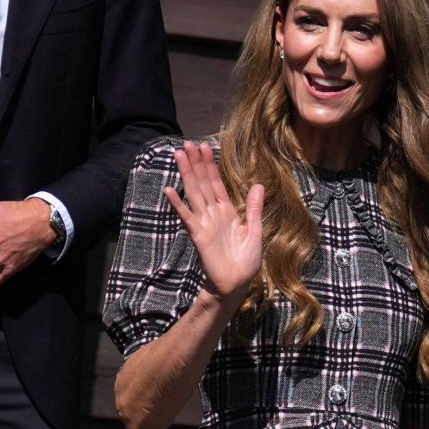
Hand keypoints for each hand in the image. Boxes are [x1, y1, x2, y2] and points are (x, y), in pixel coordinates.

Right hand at [168, 141, 263, 305]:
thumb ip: (253, 209)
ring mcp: (204, 223)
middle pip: (203, 183)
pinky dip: (178, 204)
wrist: (236, 284)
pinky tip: (170, 191)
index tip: (205, 148)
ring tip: (179, 156)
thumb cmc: (245, 262)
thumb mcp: (255, 232)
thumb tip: (257, 185)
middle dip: (196, 164)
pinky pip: (187, 217)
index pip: (217, 184)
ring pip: (194, 193)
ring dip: (187, 174)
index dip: (211, 166)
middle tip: (187, 144)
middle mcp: (213, 214)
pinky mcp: (199, 235)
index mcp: (227, 212)